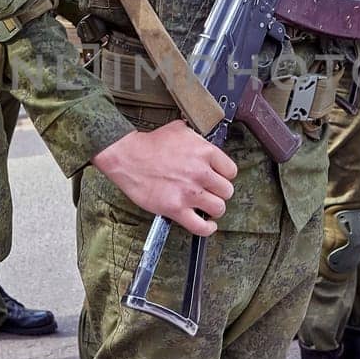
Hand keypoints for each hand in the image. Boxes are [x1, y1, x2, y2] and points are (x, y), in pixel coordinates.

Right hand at [92, 122, 237, 236]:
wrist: (128, 157)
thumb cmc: (151, 144)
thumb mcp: (180, 130)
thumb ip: (198, 138)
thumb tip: (205, 141)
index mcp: (205, 152)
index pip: (231, 171)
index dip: (224, 176)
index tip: (218, 178)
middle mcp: (201, 173)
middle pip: (227, 191)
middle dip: (219, 192)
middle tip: (210, 192)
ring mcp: (189, 193)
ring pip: (218, 208)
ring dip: (214, 209)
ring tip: (207, 206)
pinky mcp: (176, 209)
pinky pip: (201, 226)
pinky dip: (207, 228)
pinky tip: (208, 224)